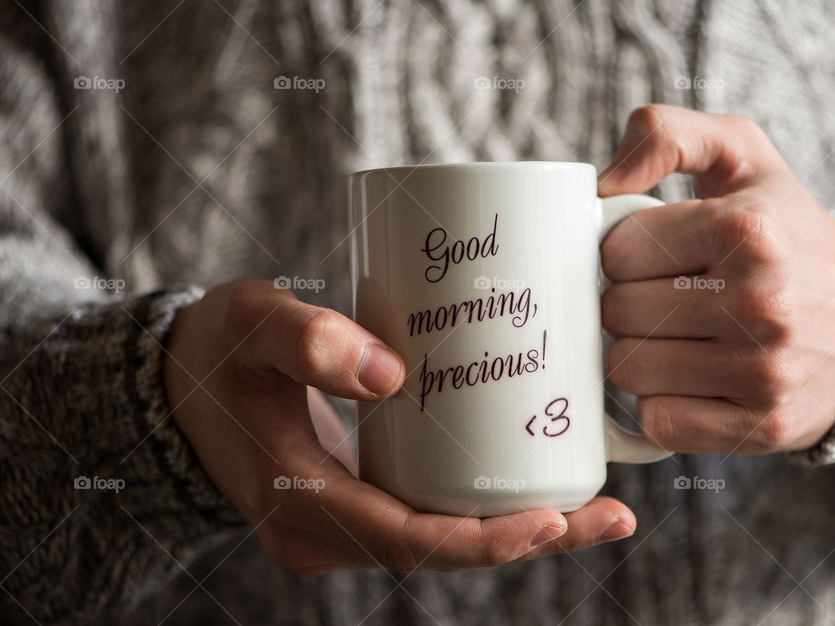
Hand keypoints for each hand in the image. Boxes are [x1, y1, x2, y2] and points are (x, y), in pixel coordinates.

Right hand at [163, 279, 636, 574]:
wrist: (179, 382)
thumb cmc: (215, 350)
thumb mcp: (251, 327)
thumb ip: (310, 341)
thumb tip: (392, 374)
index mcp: (300, 504)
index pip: (410, 542)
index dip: (487, 538)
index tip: (557, 518)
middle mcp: (325, 531)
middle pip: (443, 550)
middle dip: (530, 537)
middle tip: (612, 515)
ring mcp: (340, 522)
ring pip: (440, 537)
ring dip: (514, 526)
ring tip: (593, 503)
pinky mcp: (353, 501)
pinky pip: (427, 515)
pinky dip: (480, 506)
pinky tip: (529, 480)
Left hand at [598, 105, 834, 453]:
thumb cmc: (784, 231)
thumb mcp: (741, 155)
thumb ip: (666, 133)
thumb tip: (602, 182)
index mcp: (748, 228)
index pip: (618, 252)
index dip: (624, 255)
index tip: (655, 257)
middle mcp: (762, 299)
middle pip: (616, 313)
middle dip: (626, 303)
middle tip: (664, 297)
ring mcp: (764, 369)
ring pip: (626, 369)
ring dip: (639, 354)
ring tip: (677, 337)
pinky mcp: (761, 424)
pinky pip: (656, 420)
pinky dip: (661, 402)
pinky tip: (691, 379)